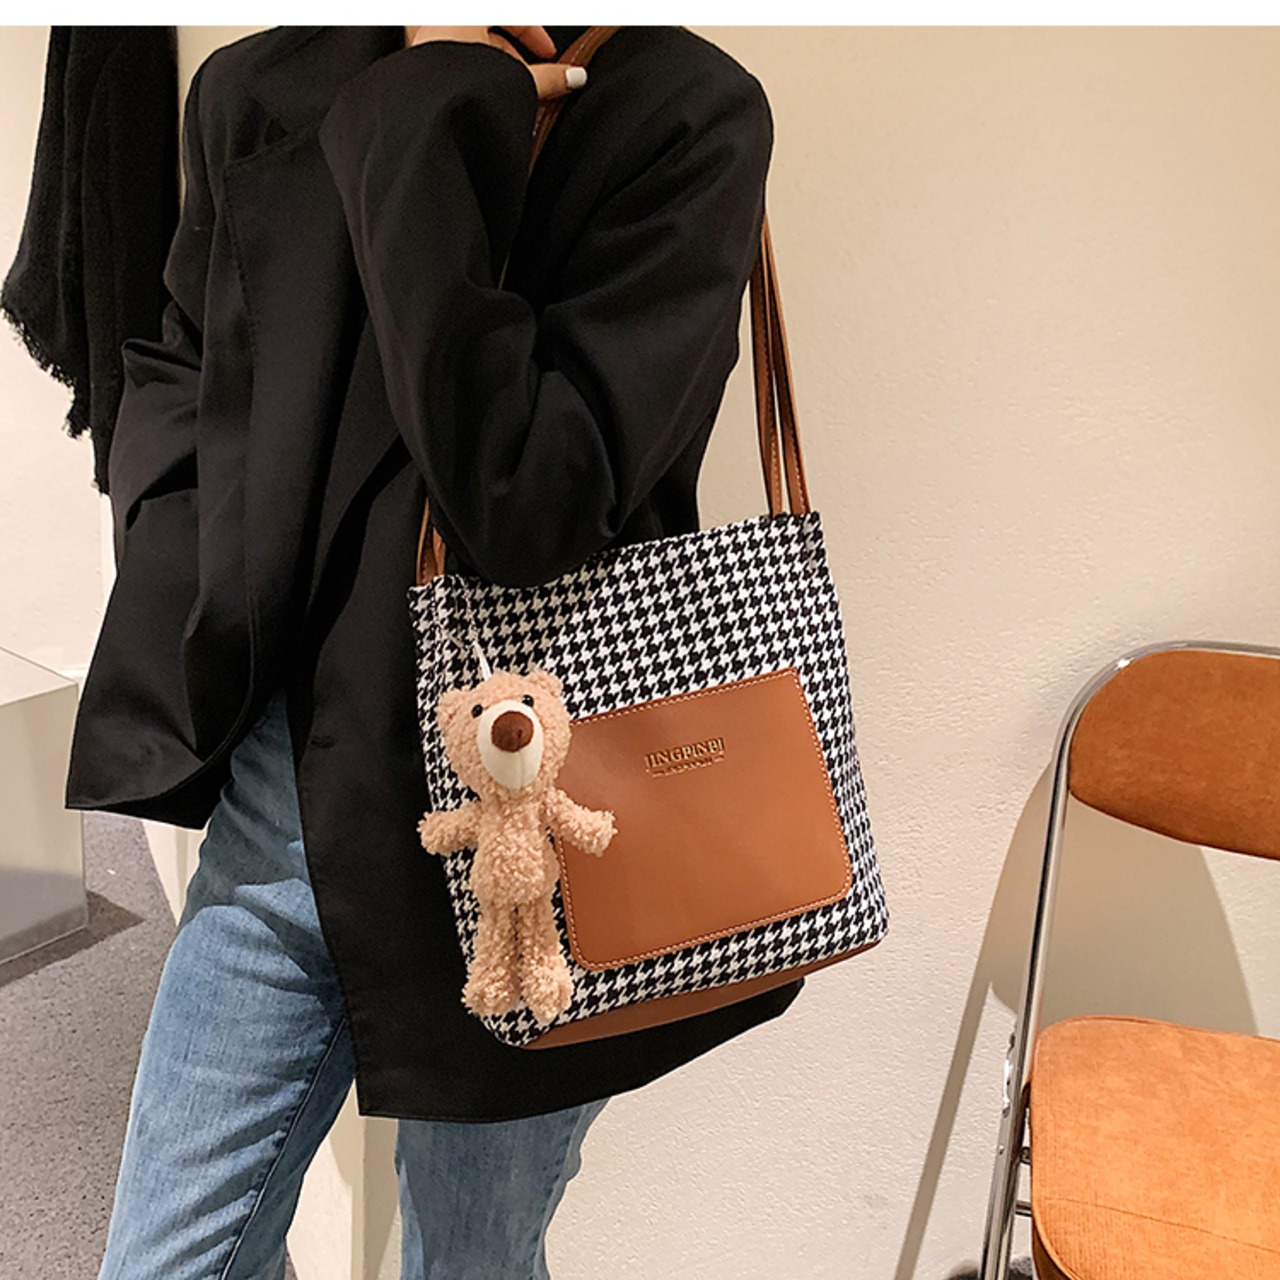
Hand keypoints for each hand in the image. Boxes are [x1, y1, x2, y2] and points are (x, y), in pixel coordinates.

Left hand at [403, 25, 585, 100]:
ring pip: (467, 52)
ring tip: (502, 102)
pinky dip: (468, 83)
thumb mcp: (515, 80)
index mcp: (467, 13)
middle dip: (511, 62)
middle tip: (526, 87)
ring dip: (489, 75)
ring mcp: (424, 42)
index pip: (512, 14)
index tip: (549, 55)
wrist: (423, 112)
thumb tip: (574, 77)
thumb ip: (547, 79)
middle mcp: (444, 20)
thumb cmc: (459, 87)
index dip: (534, 34)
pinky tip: (477, 105)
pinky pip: (449, 68)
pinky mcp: (415, 68)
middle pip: (488, 35)